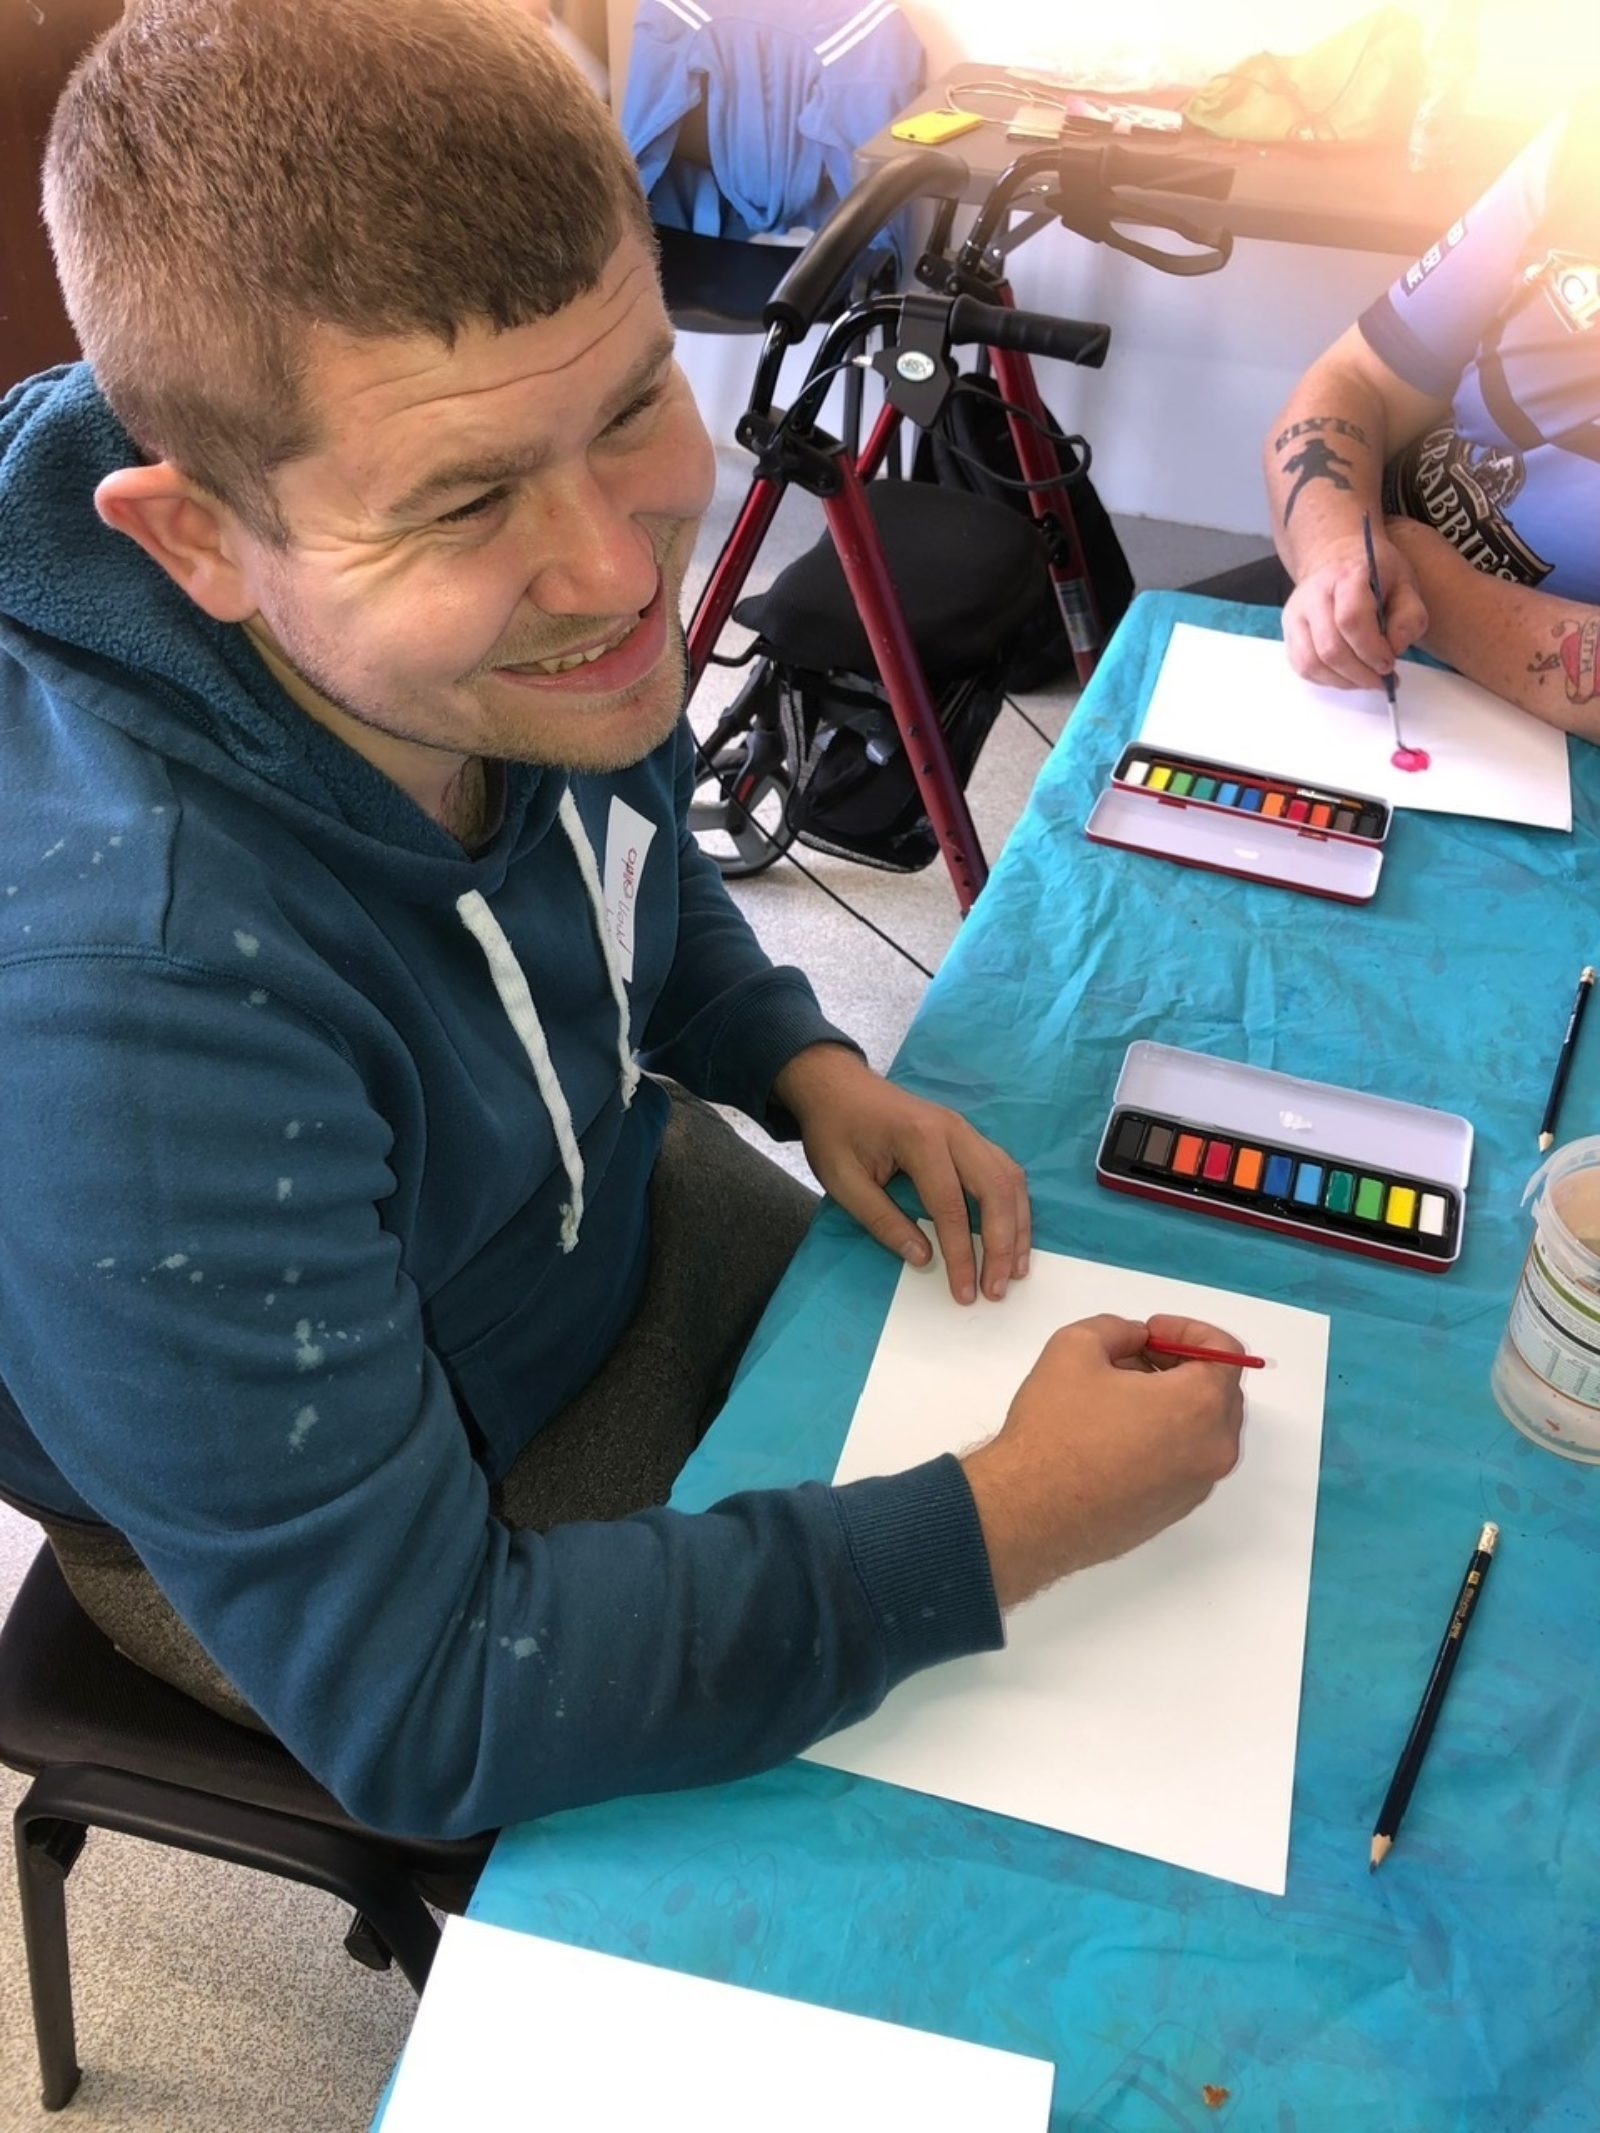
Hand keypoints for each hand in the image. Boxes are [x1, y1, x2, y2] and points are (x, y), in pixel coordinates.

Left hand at [773, 1045, 1029, 1304]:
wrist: (836, 1085)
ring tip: (1015, 1269)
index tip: (964, 1292)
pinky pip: (1004, 1169)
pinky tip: (1013, 1234)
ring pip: (1009, 1178)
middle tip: (998, 1288)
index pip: (951, 1206)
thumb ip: (882, 1221)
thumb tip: (924, 1260)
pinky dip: (1014, 1205)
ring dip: (1018, 1226)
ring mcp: (966, 1129)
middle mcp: (954, 1130)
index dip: (961, 1254)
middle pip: (995, 1190)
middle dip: (1002, 1244)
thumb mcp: (843, 1181)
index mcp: (920, 1139)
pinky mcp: (968, 1135)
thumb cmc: (834, 1132)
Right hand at [960, 1313, 1246, 1609]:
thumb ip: (1118, 1329)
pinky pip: (1184, 1461)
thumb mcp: (1075, 1347)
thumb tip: (1137, 1340)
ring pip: (1202, 1428)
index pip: (1226, 1354)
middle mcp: (1213, 1450)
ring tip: (1118, 1397)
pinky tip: (1114, 1437)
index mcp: (1200, 1407)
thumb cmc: (1056, 1428)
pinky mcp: (1173, 1512)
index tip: (1149, 1333)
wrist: (1030, 1514)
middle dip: (1181, 1366)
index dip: (1189, 1331)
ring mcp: (1196, 1487)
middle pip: (1219, 1392)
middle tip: (1134, 1358)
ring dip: (1172, 1402)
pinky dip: (1164, 1438)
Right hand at [1283, 526, 1427, 689]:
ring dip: (1343, 681)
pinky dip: (1327, 680)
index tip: (1388, 663)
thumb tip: (1394, 648)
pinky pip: (1302, 667)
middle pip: (1330, 648)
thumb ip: (1409, 616)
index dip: (1371, 649)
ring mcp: (1296, 613)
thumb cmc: (1375, 576)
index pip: (1351, 619)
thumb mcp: (1405, 585)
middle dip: (1360, 673)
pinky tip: (1347, 676)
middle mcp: (1314, 594)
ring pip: (1311, 663)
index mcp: (1346, 576)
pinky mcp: (1289, 631)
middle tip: (1381, 679)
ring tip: (1365, 680)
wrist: (1339, 559)